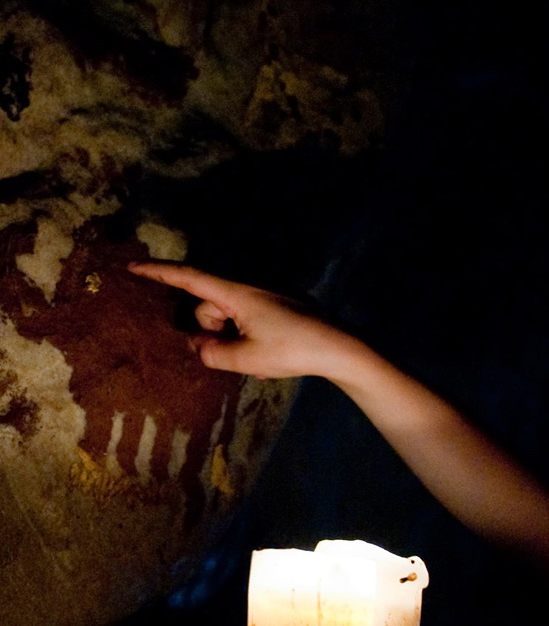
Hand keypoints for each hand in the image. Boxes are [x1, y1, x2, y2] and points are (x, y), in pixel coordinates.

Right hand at [128, 262, 358, 379]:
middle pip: (209, 305)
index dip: (159, 273)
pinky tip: (267, 357)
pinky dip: (246, 338)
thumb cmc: (292, 350)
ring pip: (227, 316)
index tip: (132, 267)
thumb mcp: (245, 358)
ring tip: (256, 357)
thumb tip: (198, 345)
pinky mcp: (278, 309)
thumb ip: (212, 353)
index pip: (190, 278)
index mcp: (238, 294)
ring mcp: (265, 298)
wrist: (339, 349)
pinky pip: (247, 322)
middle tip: (233, 352)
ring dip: (230, 337)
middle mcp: (249, 289)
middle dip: (209, 328)